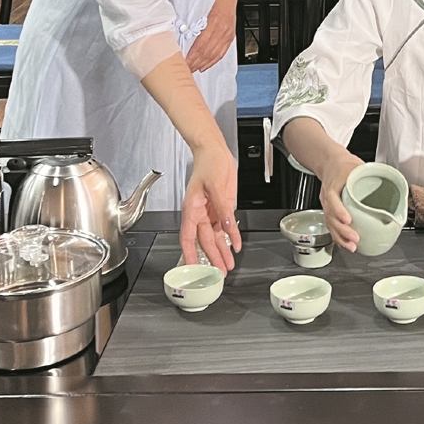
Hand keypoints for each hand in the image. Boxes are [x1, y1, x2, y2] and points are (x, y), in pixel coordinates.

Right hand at [180, 141, 242, 272]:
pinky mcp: (222, 207)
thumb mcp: (215, 185)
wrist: (215, 151)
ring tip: (228, 265)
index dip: (189, 253)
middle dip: (212, 258)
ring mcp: (211, 211)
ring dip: (222, 251)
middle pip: (205, 241)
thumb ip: (221, 207)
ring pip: (216, 237)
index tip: (192, 267)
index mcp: (192, 209)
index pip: (187, 237)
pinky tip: (236, 246)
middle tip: (219, 272)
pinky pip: (226, 226)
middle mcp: (200, 213)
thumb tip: (225, 225)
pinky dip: (232, 236)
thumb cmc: (208, 163)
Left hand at [185, 1, 235, 72]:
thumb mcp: (201, 10)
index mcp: (213, 23)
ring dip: (203, 64)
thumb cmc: (213, 0)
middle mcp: (221, 30)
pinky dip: (213, 61)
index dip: (192, 57)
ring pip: (214, 55)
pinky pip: (222, 53)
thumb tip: (182, 38)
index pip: (201, 46)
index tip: (184, 63)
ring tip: (194, 69)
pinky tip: (205, 66)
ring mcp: (227, 35)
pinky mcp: (230, 37)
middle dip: (196, 63)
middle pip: (207, 52)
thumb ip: (194, 25)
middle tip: (187, 69)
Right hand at [315, 150, 365, 250]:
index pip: (332, 199)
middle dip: (343, 230)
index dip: (339, 211)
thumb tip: (395, 185)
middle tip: (355, 238)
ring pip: (330, 224)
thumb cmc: (344, 164)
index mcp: (334, 184)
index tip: (348, 219)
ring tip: (352, 246)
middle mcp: (328, 196)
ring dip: (341, 237)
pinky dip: (338, 236)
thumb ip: (373, 174)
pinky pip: (331, 226)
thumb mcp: (358, 165)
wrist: (330, 162)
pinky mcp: (329, 211)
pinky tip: (346, 243)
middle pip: (331, 216)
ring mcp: (327, 205)